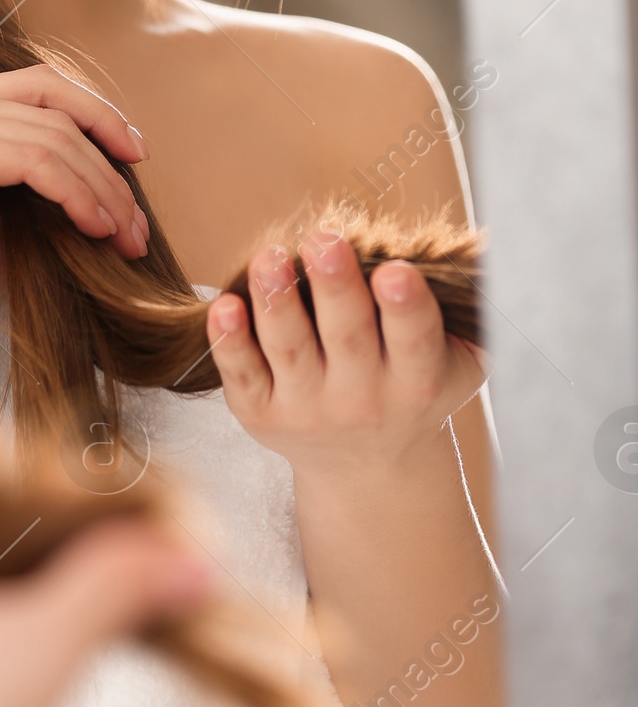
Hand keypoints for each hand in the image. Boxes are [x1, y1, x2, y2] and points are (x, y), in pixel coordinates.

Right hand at [0, 69, 148, 397]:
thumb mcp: (1, 214)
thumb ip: (39, 174)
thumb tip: (118, 161)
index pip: (35, 85)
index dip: (94, 112)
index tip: (135, 156)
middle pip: (50, 102)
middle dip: (108, 155)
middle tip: (139, 219)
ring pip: (52, 135)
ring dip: (103, 187)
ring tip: (127, 237)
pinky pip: (37, 160)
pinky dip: (78, 192)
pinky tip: (96, 227)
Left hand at [205, 227, 485, 480]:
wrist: (370, 467)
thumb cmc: (416, 385)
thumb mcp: (457, 359)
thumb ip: (464, 310)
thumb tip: (482, 247)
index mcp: (416, 380)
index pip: (413, 339)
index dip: (405, 306)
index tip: (394, 272)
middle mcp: (363, 398)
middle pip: (347, 336)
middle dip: (335, 286)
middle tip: (324, 238)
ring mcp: (307, 408)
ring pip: (290, 349)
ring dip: (277, 301)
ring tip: (270, 256)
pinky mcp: (261, 414)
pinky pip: (243, 374)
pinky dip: (230, 342)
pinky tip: (223, 305)